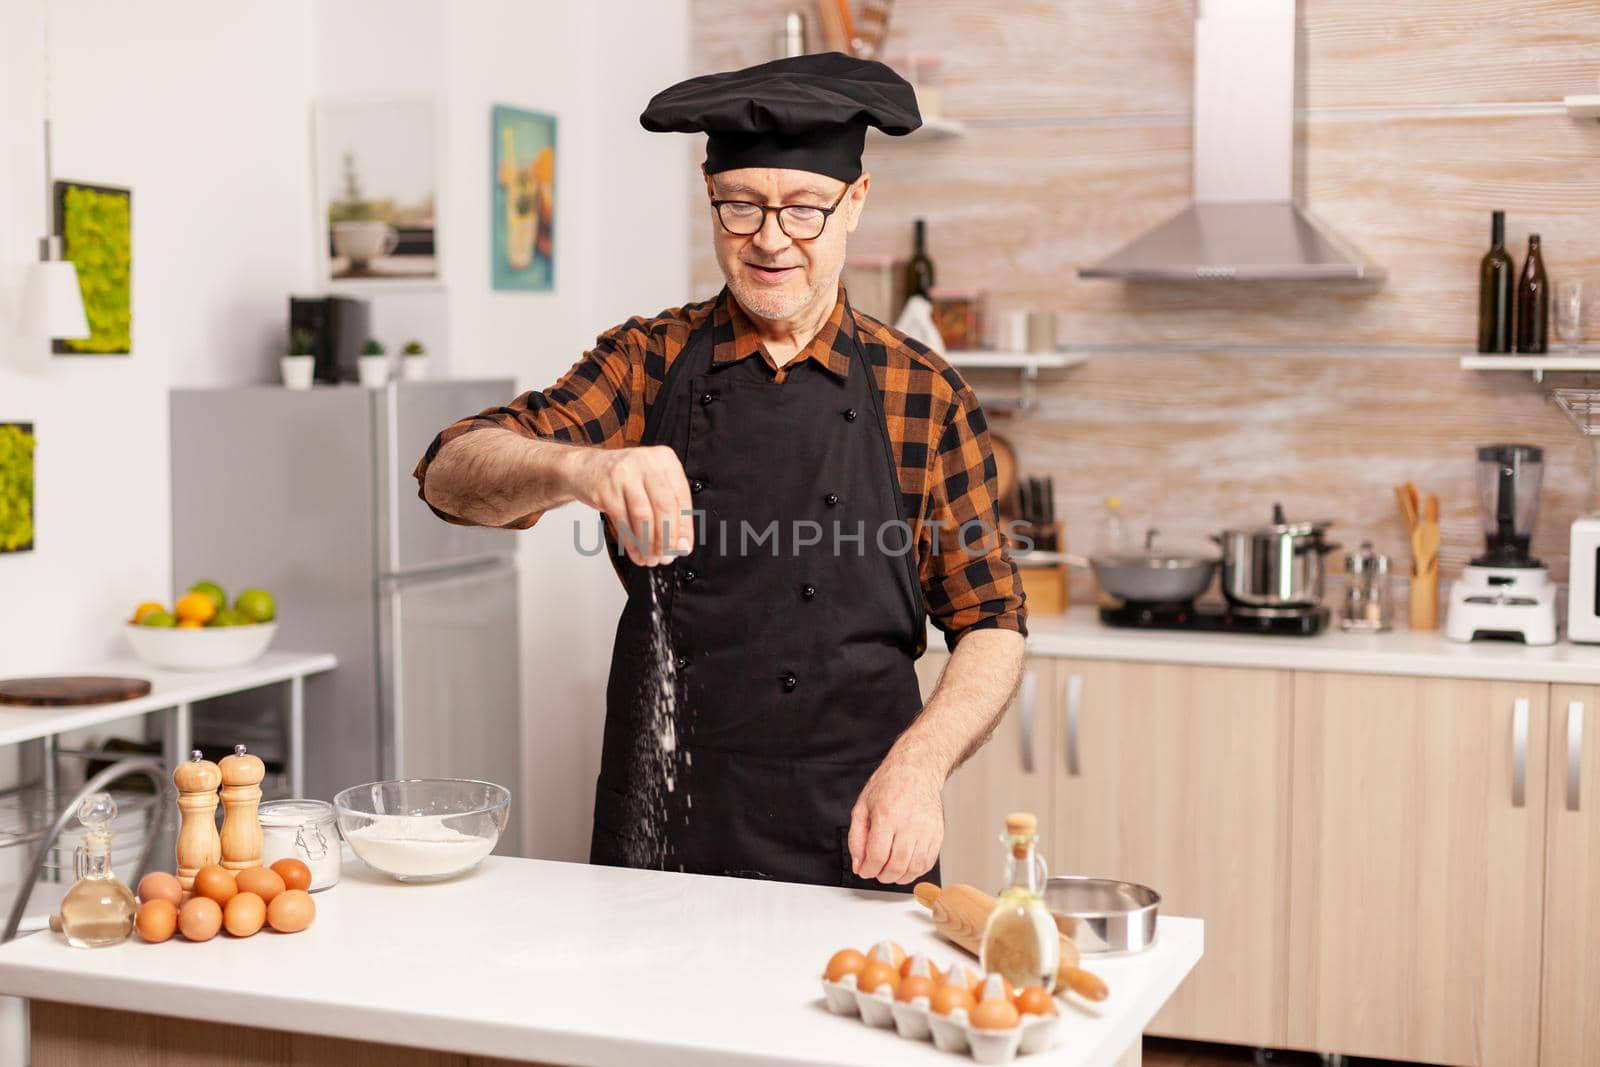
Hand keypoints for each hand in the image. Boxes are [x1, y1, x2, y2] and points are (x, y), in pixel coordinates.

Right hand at [572, 446, 693, 565]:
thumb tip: (682, 545)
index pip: (681, 497)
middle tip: (666, 557)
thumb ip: (670, 510)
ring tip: (650, 558)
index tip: (683, 548)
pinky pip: (622, 521)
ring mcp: (624, 474)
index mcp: (664, 459)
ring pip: (643, 515)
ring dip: (649, 543)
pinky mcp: (605, 489)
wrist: (586, 468)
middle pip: (664, 506)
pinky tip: (636, 553)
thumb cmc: (626, 479)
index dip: (685, 527)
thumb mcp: (652, 484)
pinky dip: (631, 542)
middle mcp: (645, 462)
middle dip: (667, 538)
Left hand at [848, 754, 944, 884]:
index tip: (865, 870)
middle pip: (896, 866)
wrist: (917, 770)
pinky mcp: (938, 833)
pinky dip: (915, 871)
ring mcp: (926, 829)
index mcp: (887, 816)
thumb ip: (857, 837)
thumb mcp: (862, 806)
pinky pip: (928, 862)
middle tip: (876, 871)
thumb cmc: (889, 785)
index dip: (868, 870)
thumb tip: (859, 863)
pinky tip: (906, 866)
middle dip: (882, 876)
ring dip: (899, 877)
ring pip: (914, 868)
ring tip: (890, 871)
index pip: (878, 856)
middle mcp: (909, 824)